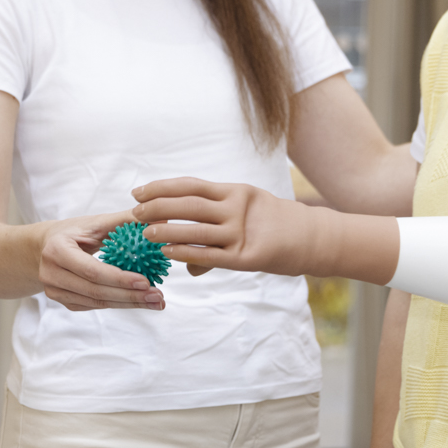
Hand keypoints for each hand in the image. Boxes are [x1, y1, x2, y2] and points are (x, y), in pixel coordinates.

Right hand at [38, 211, 164, 310]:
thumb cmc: (74, 231)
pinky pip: (94, 306)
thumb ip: (125, 220)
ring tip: (155, 301)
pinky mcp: (63, 301)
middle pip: (95, 291)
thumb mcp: (96, 222)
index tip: (147, 281)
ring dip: (128, 303)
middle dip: (130, 295)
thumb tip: (160, 219)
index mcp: (57, 250)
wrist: (45, 246)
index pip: (92, 270)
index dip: (119, 278)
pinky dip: (117, 304)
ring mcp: (54, 290)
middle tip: (158, 296)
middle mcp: (51, 273)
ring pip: (96, 302)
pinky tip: (138, 301)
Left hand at [130, 178, 328, 278]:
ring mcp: (240, 232)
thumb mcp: (247, 215)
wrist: (313, 239)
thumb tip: (189, 262)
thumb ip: (216, 232)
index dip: (161, 188)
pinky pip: (209, 255)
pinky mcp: (246, 257)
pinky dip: (185, 253)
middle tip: (134, 212)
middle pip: (188, 205)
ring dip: (166, 231)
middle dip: (157, 207)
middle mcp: (235, 208)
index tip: (138, 192)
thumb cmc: (275, 226)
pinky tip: (167, 254)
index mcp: (234, 191)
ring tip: (144, 233)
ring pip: (194, 230)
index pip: (190, 185)